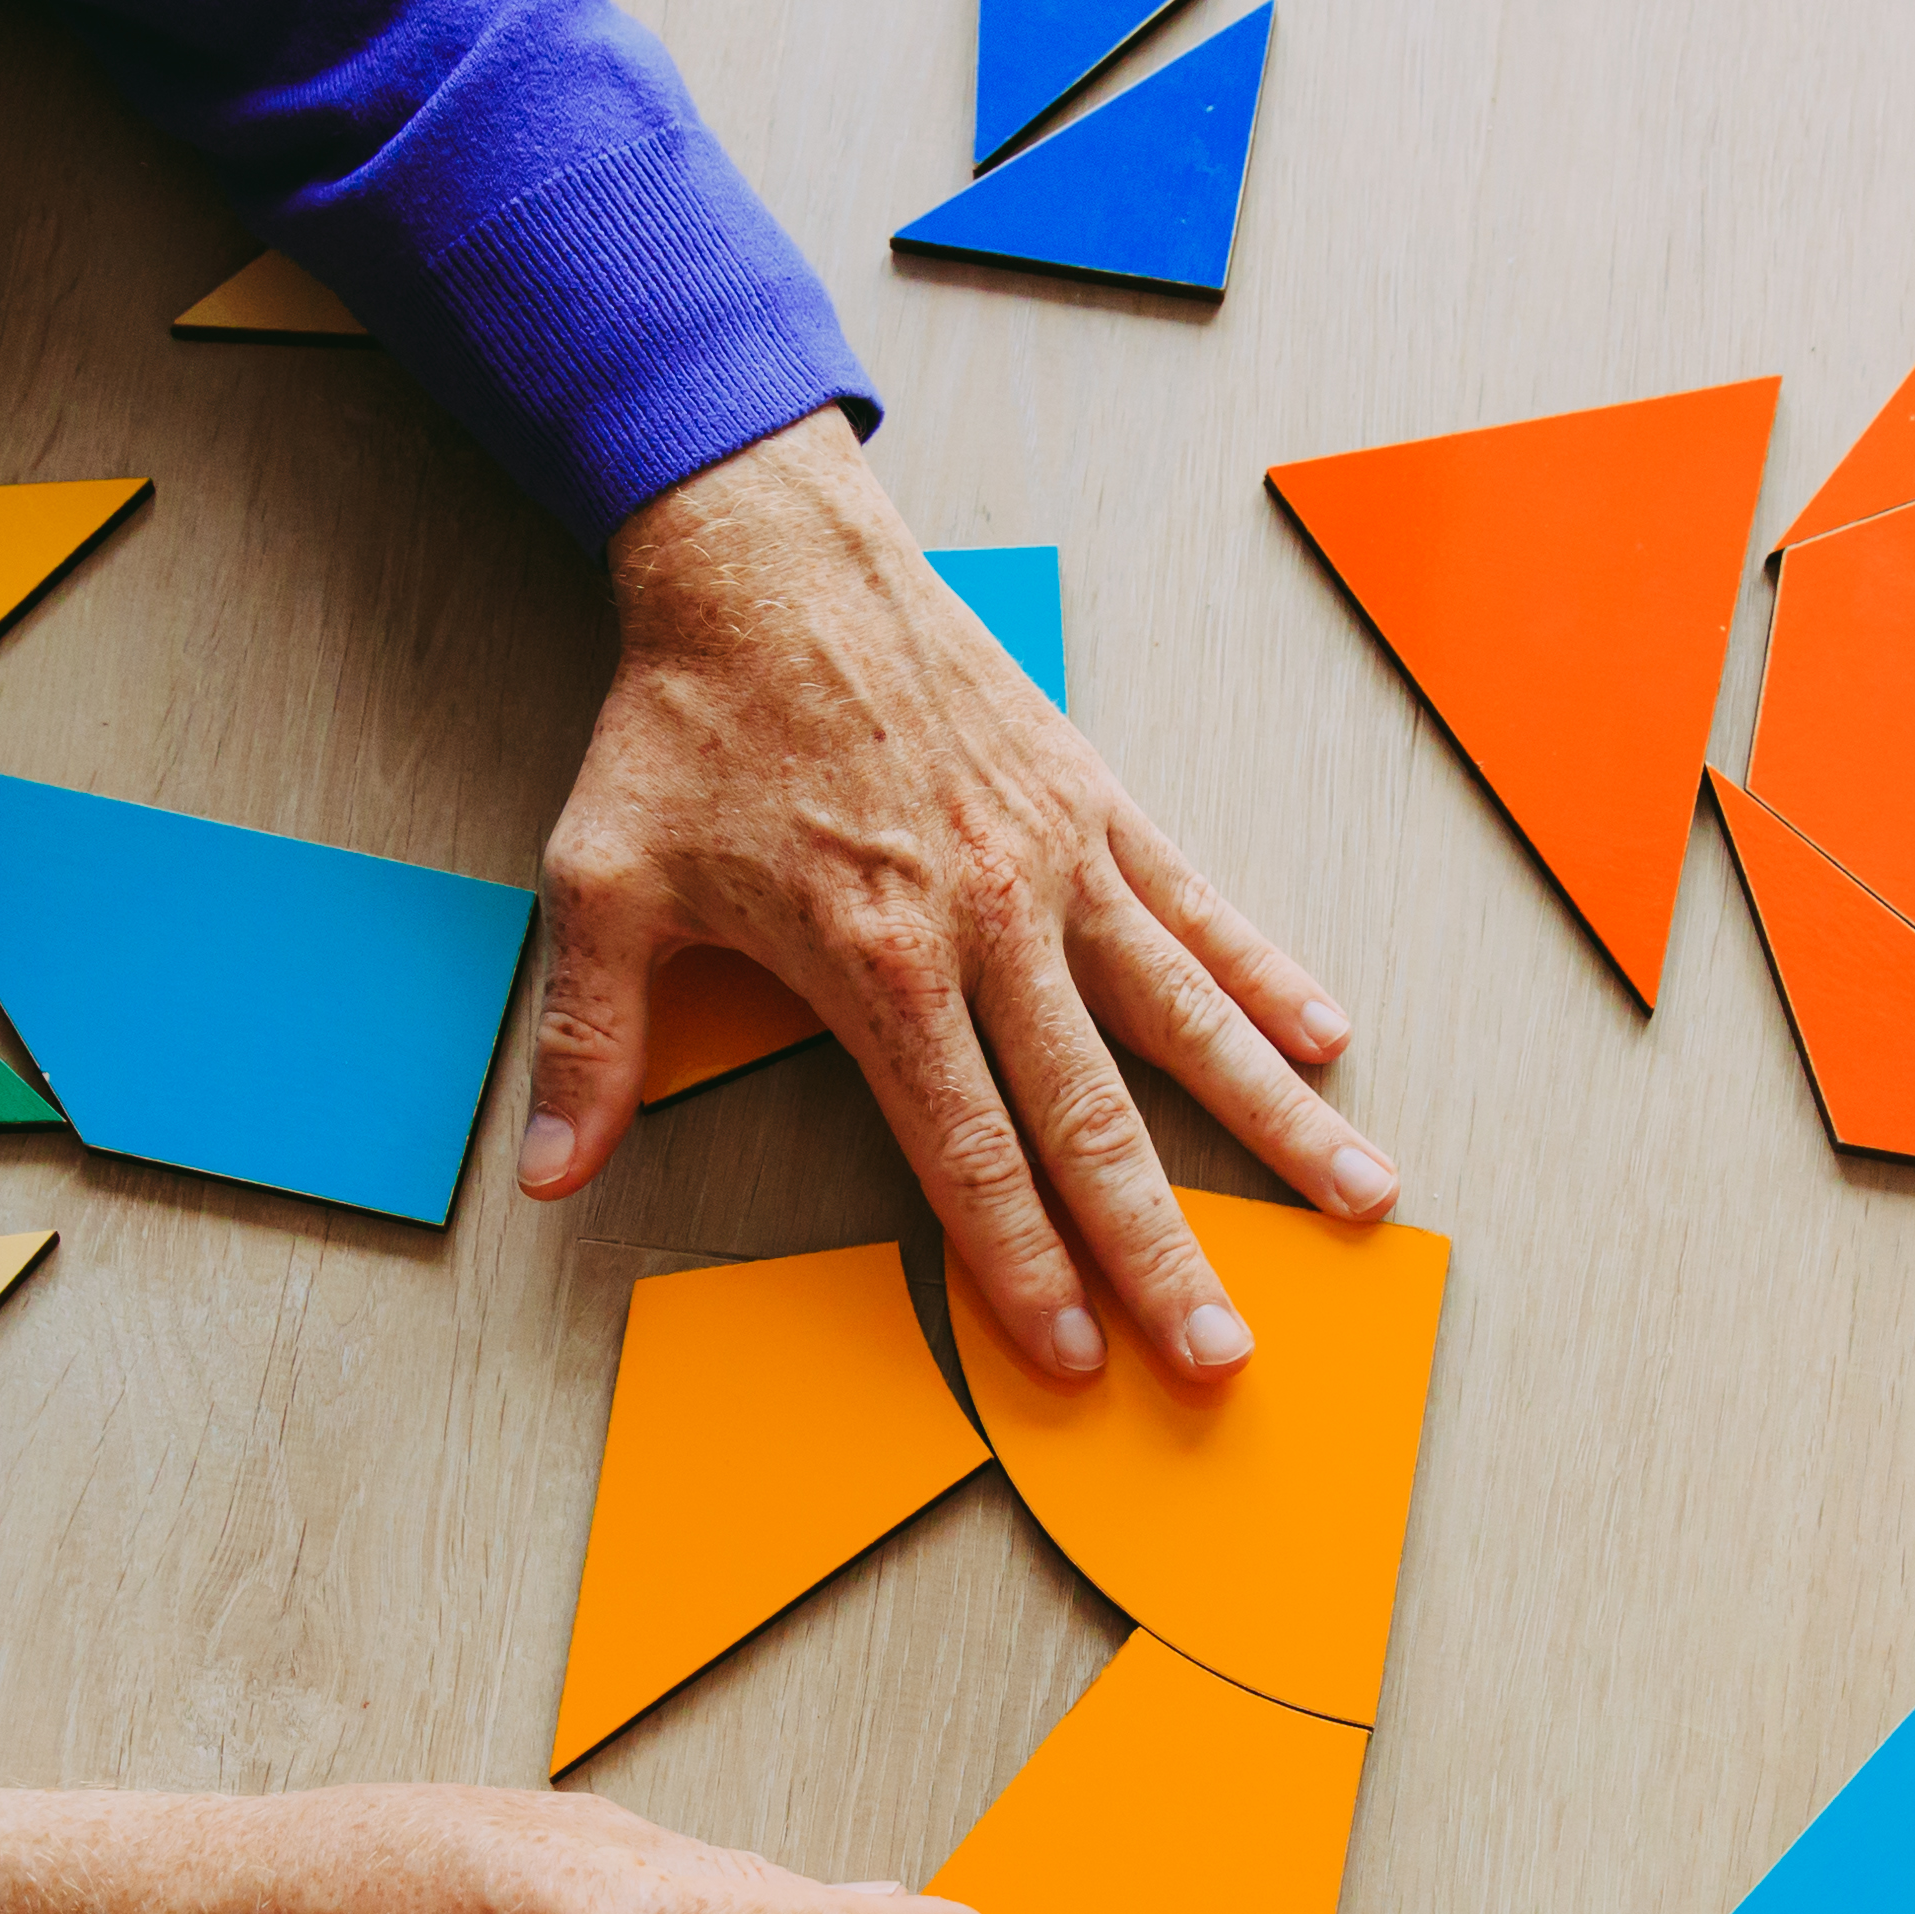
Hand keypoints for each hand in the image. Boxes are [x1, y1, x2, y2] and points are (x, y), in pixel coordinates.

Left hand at [522, 409, 1392, 1385]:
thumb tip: (552, 1175)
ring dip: (1274, 1120)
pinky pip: (1195, 901)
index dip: (1019, 1267)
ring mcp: (1056, 859)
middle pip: (1095, 1122)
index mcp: (878, 964)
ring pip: (1184, 1016)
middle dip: (1164, 1252)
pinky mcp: (1091, 797)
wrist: (766, 555)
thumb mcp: (603, 882)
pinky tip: (1324, 1038)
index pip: (967, 1152)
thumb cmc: (686, 723)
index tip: (1069, 1358)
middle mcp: (989, 922)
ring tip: (1362, 1195)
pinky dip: (1263, 972)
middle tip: (1226, 1353)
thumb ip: (591, 1040)